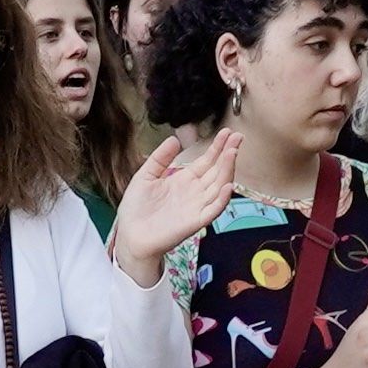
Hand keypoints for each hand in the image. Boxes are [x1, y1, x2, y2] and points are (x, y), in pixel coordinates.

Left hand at [106, 129, 231, 281]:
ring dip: (227, 170)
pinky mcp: (194, 222)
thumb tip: (174, 139)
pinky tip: (227, 185)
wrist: (130, 235)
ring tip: (232, 153)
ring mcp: (196, 207)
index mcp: (184, 180)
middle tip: (237, 136)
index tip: (227, 132)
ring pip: (218, 187)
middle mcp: (194, 192)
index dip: (217, 147)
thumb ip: (160, 158)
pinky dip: (221, 199)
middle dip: (228, 153)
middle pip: (217, 170)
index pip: (206, 161)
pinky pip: (212, 210)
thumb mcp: (145, 176)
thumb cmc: (136, 209)